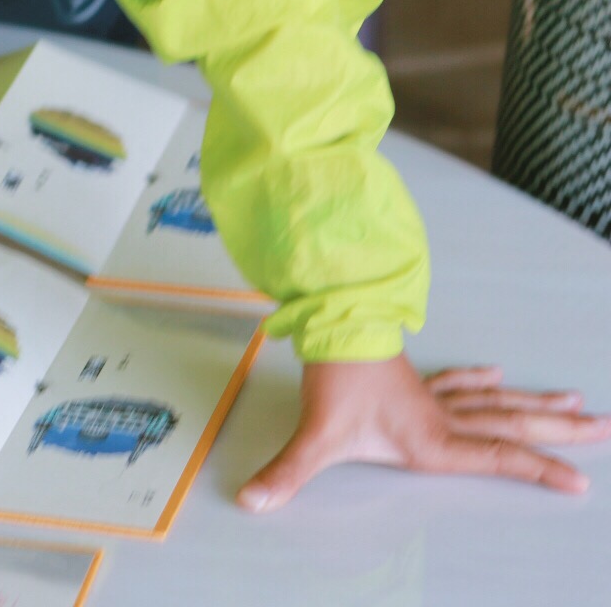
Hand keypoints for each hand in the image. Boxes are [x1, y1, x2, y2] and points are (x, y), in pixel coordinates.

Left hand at [239, 354, 610, 511]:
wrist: (331, 326)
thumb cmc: (333, 381)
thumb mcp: (313, 437)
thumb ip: (286, 474)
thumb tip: (252, 501)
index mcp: (432, 439)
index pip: (498, 457)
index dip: (538, 470)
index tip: (578, 483)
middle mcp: (441, 417)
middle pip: (513, 423)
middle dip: (561, 431)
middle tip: (606, 429)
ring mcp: (429, 394)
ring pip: (495, 400)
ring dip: (535, 403)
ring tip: (576, 403)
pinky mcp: (412, 378)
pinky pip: (456, 381)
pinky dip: (479, 379)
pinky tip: (496, 371)